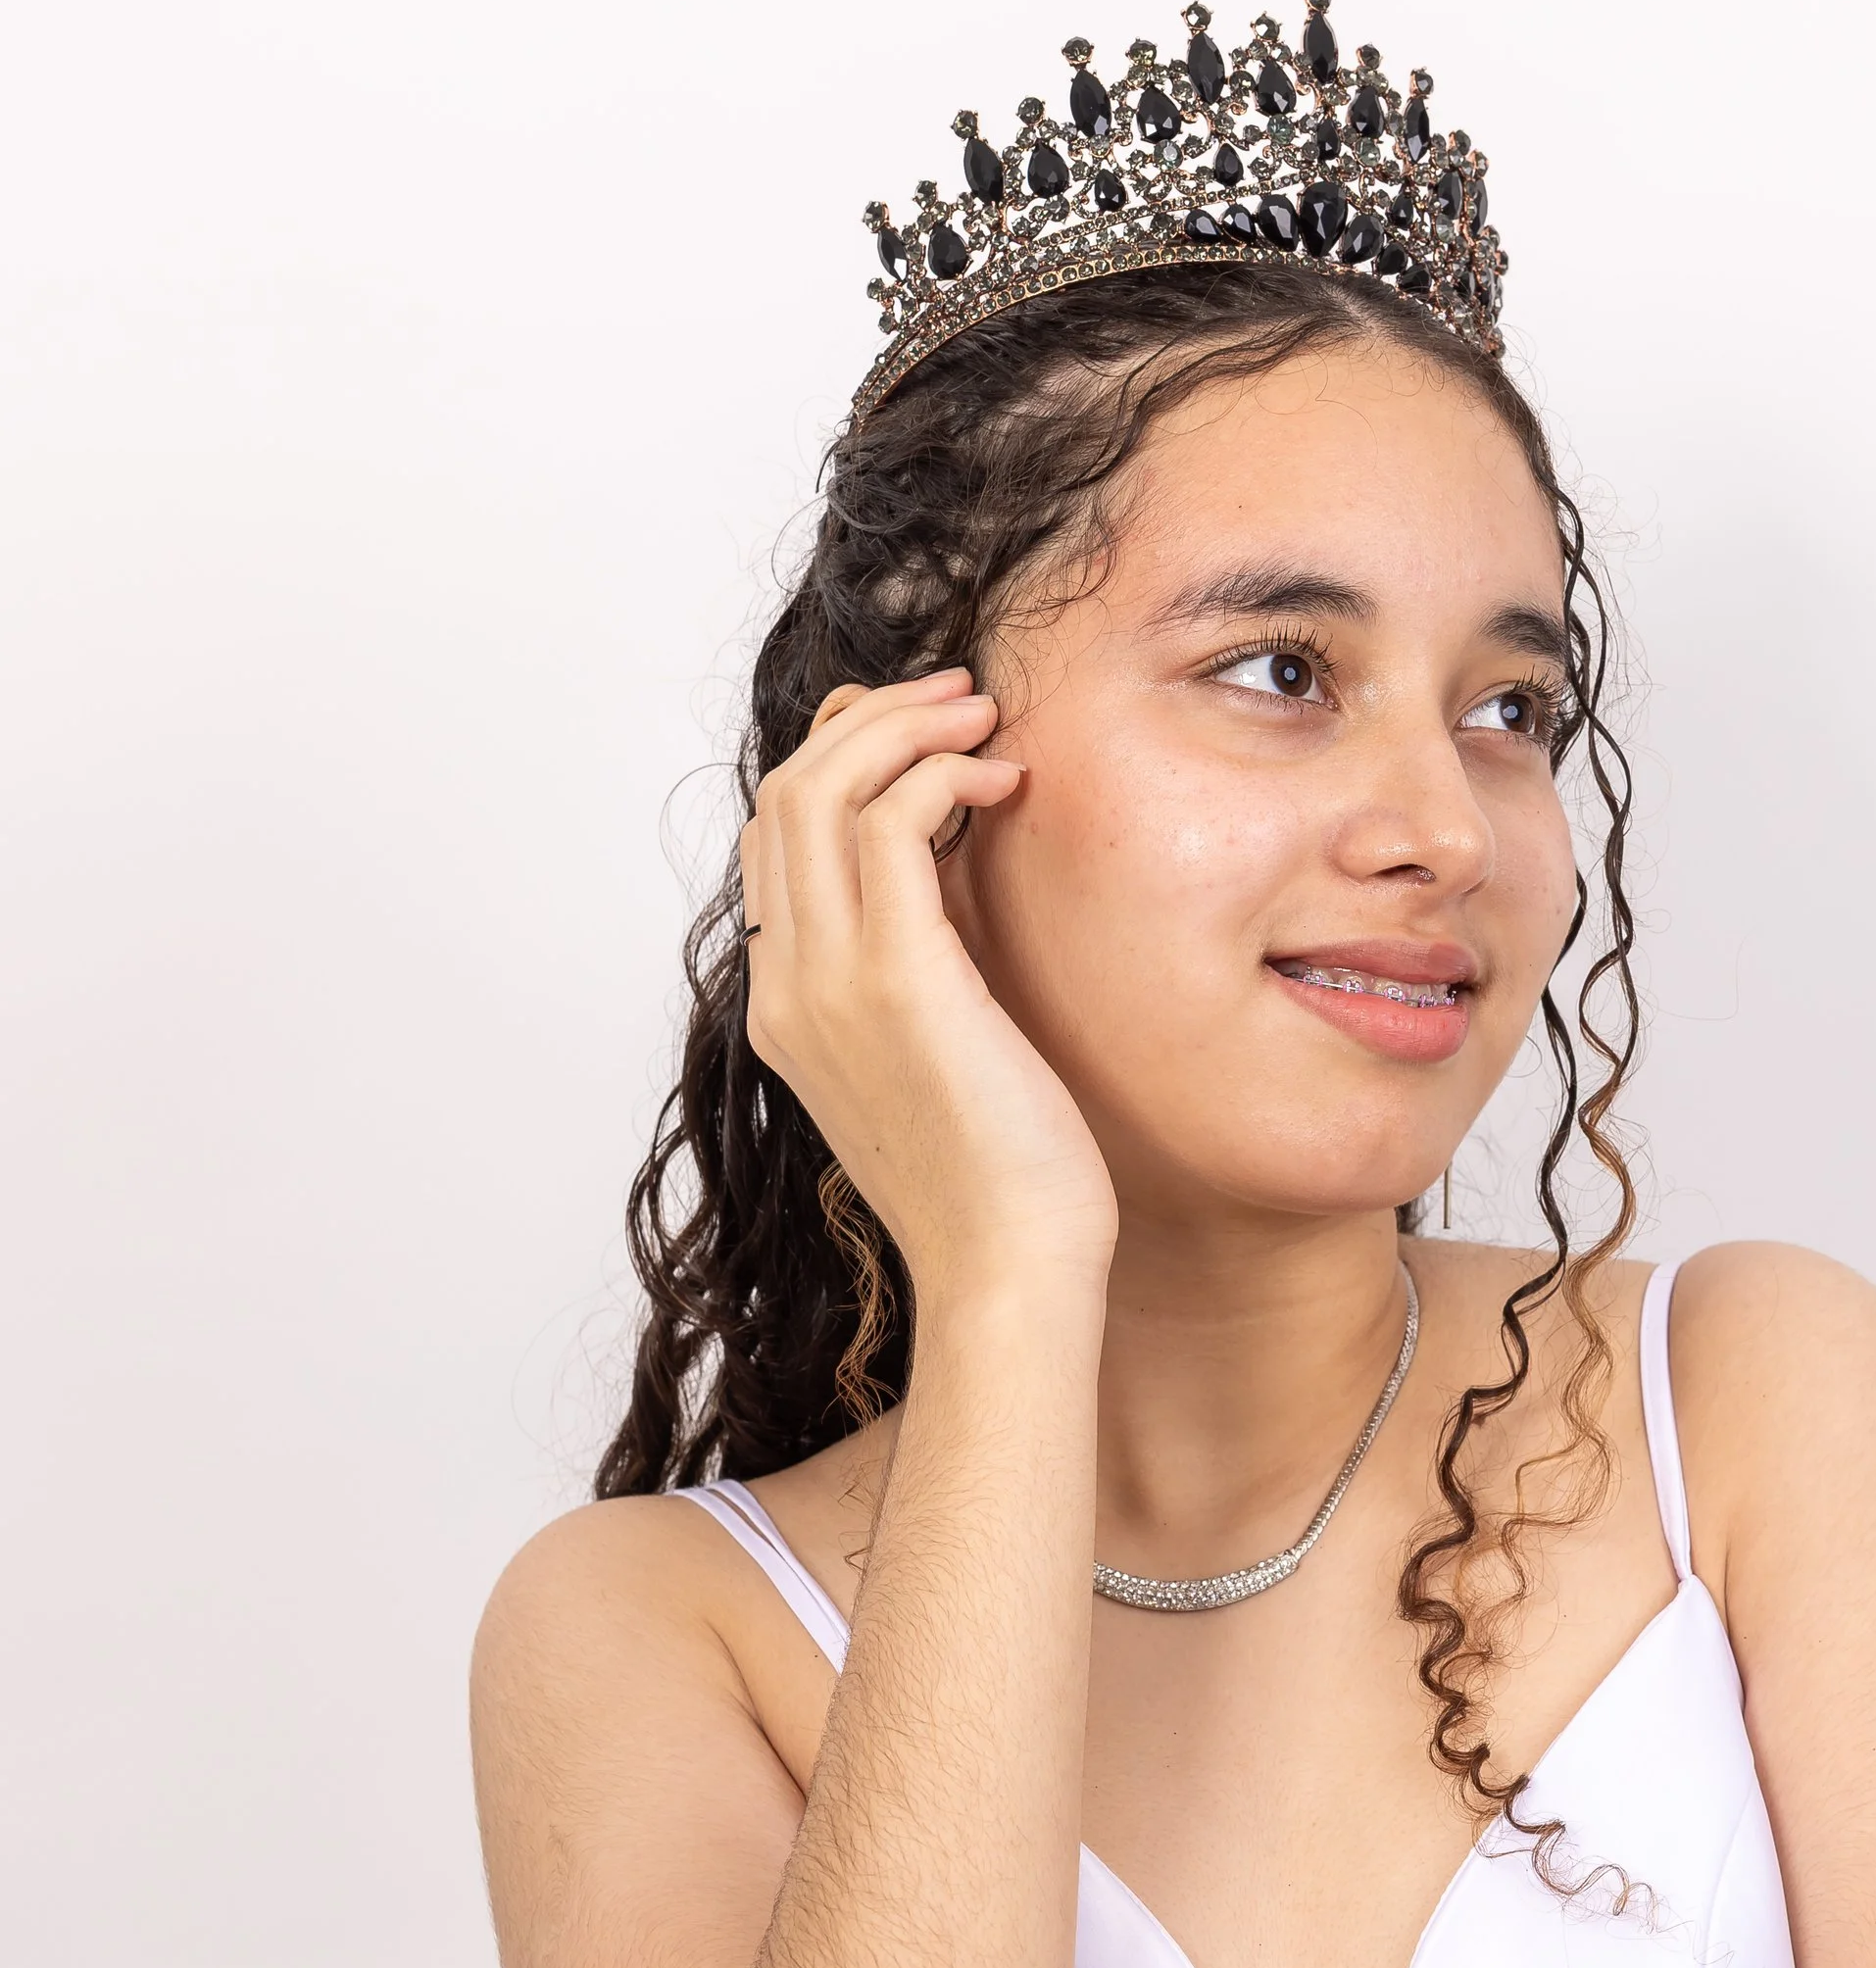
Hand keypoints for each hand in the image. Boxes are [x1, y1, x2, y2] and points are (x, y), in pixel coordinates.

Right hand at [740, 669, 1116, 1297]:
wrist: (1008, 1269)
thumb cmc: (997, 1181)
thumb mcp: (933, 1059)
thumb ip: (915, 976)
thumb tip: (949, 894)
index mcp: (784, 1008)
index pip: (773, 843)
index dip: (839, 764)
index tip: (925, 742)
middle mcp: (786, 988)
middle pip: (782, 796)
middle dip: (869, 722)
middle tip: (960, 699)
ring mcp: (829, 984)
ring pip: (820, 789)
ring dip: (904, 728)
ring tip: (984, 721)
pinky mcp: (897, 981)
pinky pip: (888, 825)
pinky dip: (940, 776)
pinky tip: (1000, 783)